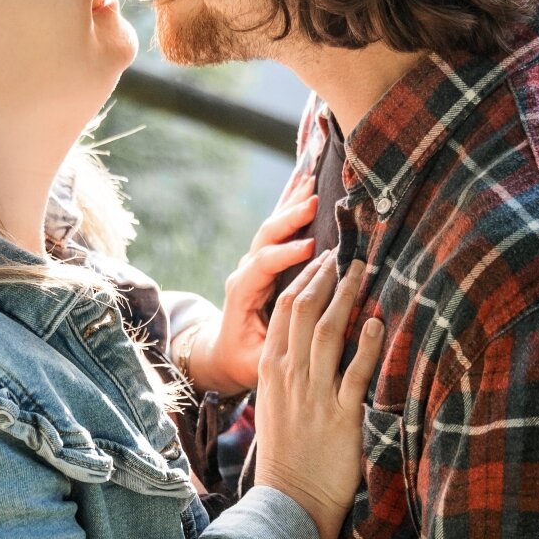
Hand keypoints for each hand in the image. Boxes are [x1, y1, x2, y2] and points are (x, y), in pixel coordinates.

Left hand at [184, 169, 317, 394]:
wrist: (224, 354)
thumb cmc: (245, 361)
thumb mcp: (258, 363)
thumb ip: (279, 346)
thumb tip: (308, 335)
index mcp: (241, 294)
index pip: (262, 267)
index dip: (285, 255)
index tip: (312, 247)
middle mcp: (245, 272)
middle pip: (265, 238)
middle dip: (289, 219)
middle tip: (314, 202)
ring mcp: (254, 262)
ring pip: (272, 225)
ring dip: (291, 201)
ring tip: (312, 176)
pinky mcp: (266, 258)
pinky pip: (280, 225)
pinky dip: (292, 200)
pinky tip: (306, 175)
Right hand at [253, 251, 382, 538]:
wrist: (289, 500)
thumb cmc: (287, 454)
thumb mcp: (275, 404)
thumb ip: (288, 371)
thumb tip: (306, 342)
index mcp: (271, 370)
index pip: (285, 310)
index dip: (306, 279)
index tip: (325, 258)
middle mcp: (289, 376)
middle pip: (304, 311)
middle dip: (325, 277)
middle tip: (347, 252)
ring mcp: (313, 395)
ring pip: (327, 333)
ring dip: (345, 298)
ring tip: (363, 271)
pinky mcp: (339, 416)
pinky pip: (353, 374)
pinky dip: (364, 346)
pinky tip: (375, 323)